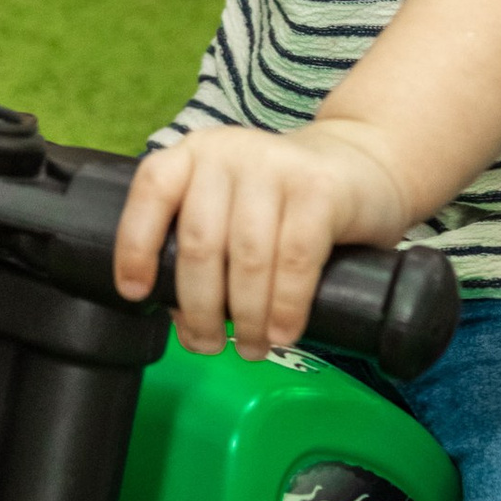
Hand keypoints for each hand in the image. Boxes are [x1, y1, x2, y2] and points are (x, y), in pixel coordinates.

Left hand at [111, 119, 410, 358]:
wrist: (364, 166)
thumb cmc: (284, 203)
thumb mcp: (231, 207)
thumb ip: (202, 245)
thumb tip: (182, 319)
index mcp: (195, 155)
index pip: (152, 192)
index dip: (136, 246)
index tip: (137, 294)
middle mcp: (229, 152)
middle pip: (200, 243)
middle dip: (200, 308)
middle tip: (208, 345)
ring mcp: (276, 166)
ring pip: (247, 259)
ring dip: (246, 317)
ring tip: (250, 347)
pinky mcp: (320, 189)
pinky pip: (294, 260)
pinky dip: (285, 306)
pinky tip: (282, 331)